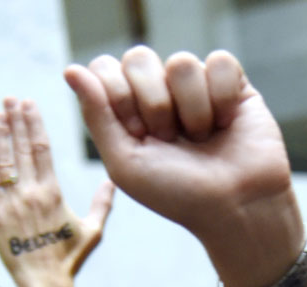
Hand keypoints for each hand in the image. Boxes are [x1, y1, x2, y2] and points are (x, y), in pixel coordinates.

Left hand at [0, 97, 114, 286]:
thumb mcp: (93, 231)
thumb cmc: (70, 258)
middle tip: (10, 99)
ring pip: (4, 162)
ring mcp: (10, 204)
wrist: (44, 282)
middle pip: (22, 149)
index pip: (41, 149)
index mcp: (53, 193)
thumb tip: (113, 181)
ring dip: (1, 135)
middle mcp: (30, 194)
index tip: (29, 104)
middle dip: (16, 121)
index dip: (34, 124)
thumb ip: (102, 204)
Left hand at [65, 48, 303, 286]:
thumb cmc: (179, 194)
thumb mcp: (124, 163)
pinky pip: (219, 62)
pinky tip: (226, 124)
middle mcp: (160, 92)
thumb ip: (96, 115)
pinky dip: (222, 98)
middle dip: (153, 104)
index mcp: (128, 108)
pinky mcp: (234, 85)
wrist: (235, 208)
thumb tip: (71, 69)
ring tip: (203, 138)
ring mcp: (196, 86)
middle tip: (169, 139)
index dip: (119, 97)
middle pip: (139, 57)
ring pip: (181, 62)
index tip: (138, 134)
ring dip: (192, 109)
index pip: (106, 68)